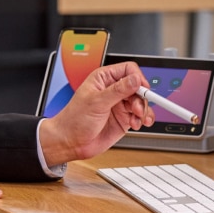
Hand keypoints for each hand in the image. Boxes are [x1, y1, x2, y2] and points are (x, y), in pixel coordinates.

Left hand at [39, 61, 153, 166]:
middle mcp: (113, 90)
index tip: (142, 89)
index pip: (128, 70)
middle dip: (141, 98)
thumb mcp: (97, 102)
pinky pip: (139, 116)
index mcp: (104, 79)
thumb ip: (118, 90)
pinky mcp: (123, 119)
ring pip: (140, 102)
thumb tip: (135, 79)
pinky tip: (137, 124)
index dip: (138, 78)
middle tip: (138, 109)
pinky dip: (142, 119)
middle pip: (138, 87)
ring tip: (138, 119)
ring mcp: (119, 105)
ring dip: (143, 110)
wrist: (70, 142)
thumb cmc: (74, 119)